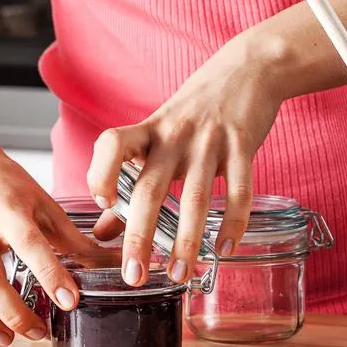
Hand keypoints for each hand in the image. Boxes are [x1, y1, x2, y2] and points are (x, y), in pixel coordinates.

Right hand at [0, 136, 94, 346]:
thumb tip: (110, 261)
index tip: (70, 301)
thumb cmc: (3, 182)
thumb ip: (72, 238)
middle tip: (38, 333)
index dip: (51, 275)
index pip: (31, 246)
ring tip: (7, 341)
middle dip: (14, 313)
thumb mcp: (42, 202)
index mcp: (9, 211)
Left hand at [87, 33, 287, 285]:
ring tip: (180, 276)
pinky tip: (225, 251)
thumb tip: (102, 231)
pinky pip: (238, 190)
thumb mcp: (156, 137)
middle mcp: (173, 136)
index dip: (100, 173)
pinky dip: (233, 223)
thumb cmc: (194, 110)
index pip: (112, 144)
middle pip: (149, 188)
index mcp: (147, 131)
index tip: (102, 206)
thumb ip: (128, 182)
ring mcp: (209, 141)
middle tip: (134, 277)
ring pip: (194, 198)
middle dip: (139, 237)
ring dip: (186, 242)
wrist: (247, 69)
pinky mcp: (242, 144)